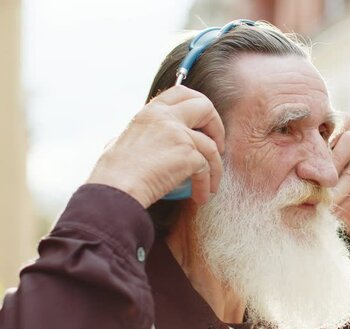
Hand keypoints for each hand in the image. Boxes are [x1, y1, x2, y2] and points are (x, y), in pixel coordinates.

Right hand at [87, 85, 223, 207]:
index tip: (203, 124)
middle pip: (206, 107)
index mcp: (150, 112)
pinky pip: (207, 169)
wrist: (115, 191)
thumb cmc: (113, 175)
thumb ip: (137, 137)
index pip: (181, 92)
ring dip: (216, 168)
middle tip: (217, 149)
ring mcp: (179, 134)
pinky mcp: (188, 155)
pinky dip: (206, 184)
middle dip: (217, 127)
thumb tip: (134, 140)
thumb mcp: (120, 142)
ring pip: (212, 147)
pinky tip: (200, 196)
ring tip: (210, 186)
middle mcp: (166, 117)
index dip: (198, 103)